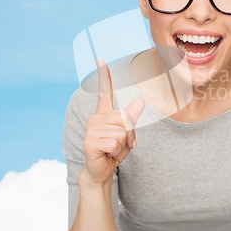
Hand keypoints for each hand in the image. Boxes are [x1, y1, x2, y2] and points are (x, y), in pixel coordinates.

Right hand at [82, 59, 144, 185]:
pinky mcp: (90, 142)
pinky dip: (116, 152)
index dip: (103, 76)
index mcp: (104, 114)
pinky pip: (115, 142)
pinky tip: (107, 154)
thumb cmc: (114, 150)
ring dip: (122, 145)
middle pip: (125, 118)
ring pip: (122, 132)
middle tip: (119, 144)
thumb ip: (132, 118)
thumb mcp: (127, 134)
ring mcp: (91, 129)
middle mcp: (96, 118)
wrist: (101, 171)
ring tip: (112, 149)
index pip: (104, 92)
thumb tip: (140, 100)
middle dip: (128, 134)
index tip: (101, 60)